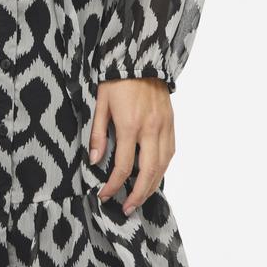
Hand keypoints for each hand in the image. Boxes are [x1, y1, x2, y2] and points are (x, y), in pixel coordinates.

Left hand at [89, 79, 174, 215]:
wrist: (141, 58)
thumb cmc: (116, 79)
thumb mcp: (100, 103)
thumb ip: (98, 134)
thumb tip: (95, 161)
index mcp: (130, 125)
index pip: (124, 166)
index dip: (113, 185)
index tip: (104, 195)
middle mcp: (151, 129)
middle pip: (149, 172)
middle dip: (138, 195)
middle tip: (127, 209)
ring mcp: (165, 127)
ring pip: (163, 166)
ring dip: (153, 186)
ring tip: (140, 199)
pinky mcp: (172, 123)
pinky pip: (170, 153)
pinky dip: (163, 169)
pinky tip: (155, 177)